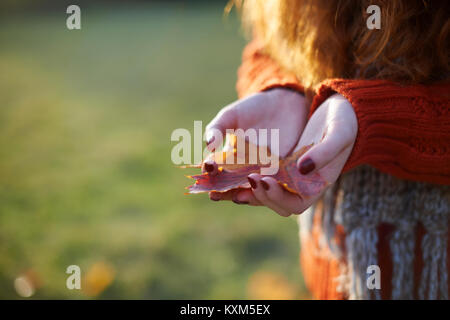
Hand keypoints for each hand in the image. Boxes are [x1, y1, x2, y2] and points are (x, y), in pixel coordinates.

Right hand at [203, 88, 308, 201]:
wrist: (282, 102)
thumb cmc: (251, 109)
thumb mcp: (230, 116)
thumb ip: (217, 129)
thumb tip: (209, 145)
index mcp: (228, 160)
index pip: (216, 173)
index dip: (210, 175)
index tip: (208, 169)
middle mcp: (244, 170)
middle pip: (233, 188)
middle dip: (226, 193)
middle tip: (217, 194)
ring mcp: (263, 172)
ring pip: (255, 191)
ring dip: (250, 193)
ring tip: (245, 187)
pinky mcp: (283, 171)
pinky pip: (277, 184)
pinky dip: (272, 187)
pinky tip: (267, 182)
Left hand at [240, 93, 357, 216]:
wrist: (341, 109)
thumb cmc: (345, 121)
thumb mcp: (339, 133)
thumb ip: (325, 152)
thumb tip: (302, 169)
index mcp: (317, 184)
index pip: (295, 204)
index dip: (278, 197)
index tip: (266, 181)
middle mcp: (302, 185)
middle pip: (276, 202)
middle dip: (260, 195)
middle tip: (249, 178)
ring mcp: (289, 175)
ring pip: (265, 191)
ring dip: (248, 190)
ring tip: (231, 183)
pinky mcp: (280, 164)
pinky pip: (262, 174)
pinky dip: (247, 176)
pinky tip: (232, 169)